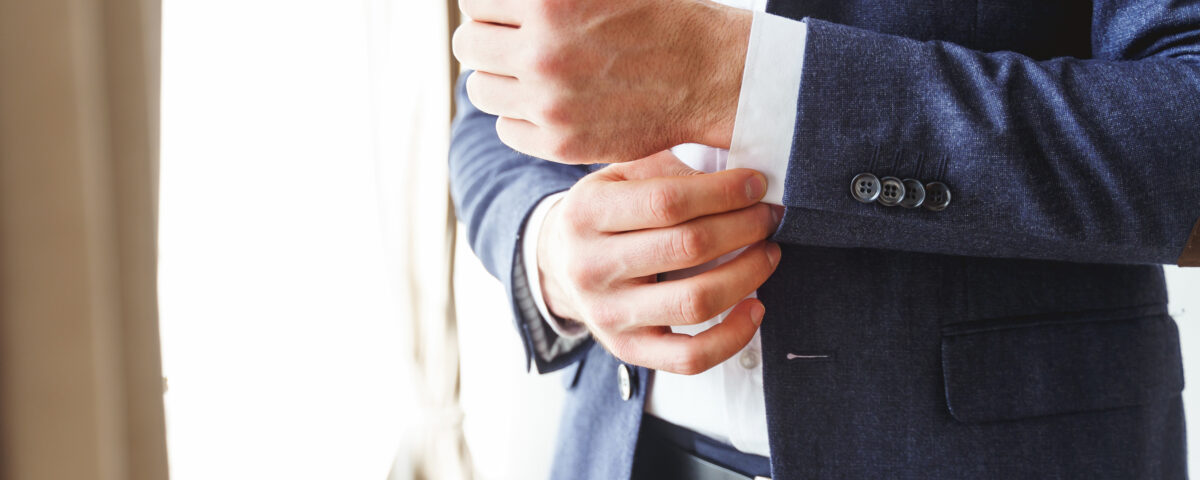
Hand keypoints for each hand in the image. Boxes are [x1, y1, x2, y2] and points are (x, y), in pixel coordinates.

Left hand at [452, 0, 750, 163]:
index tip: (506, 12)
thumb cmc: (658, 16)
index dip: (489, 6)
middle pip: (467, 45)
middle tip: (515, 42)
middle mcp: (543, 51)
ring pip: (480, 91)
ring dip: (499, 79)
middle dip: (487, 40)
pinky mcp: (560, 142)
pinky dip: (520, 116)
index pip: (473, 1)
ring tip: (530, 74)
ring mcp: (549, 101)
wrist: (709, 74)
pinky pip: (506, 128)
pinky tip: (548, 104)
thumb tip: (490, 1)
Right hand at [537, 151, 781, 373]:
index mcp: (586, 212)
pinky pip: (690, 357)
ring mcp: (608, 314)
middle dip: (744, 227)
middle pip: (687, 247)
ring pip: (695, 301)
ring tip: (768, 253)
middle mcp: (591, 266)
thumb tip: (737, 180)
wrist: (558, 266)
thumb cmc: (605, 214)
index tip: (756, 185)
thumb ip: (666, 170)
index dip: (723, 192)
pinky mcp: (628, 349)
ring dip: (748, 274)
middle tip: (768, 216)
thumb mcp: (619, 176)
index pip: (667, 201)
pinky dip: (733, 336)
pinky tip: (756, 307)